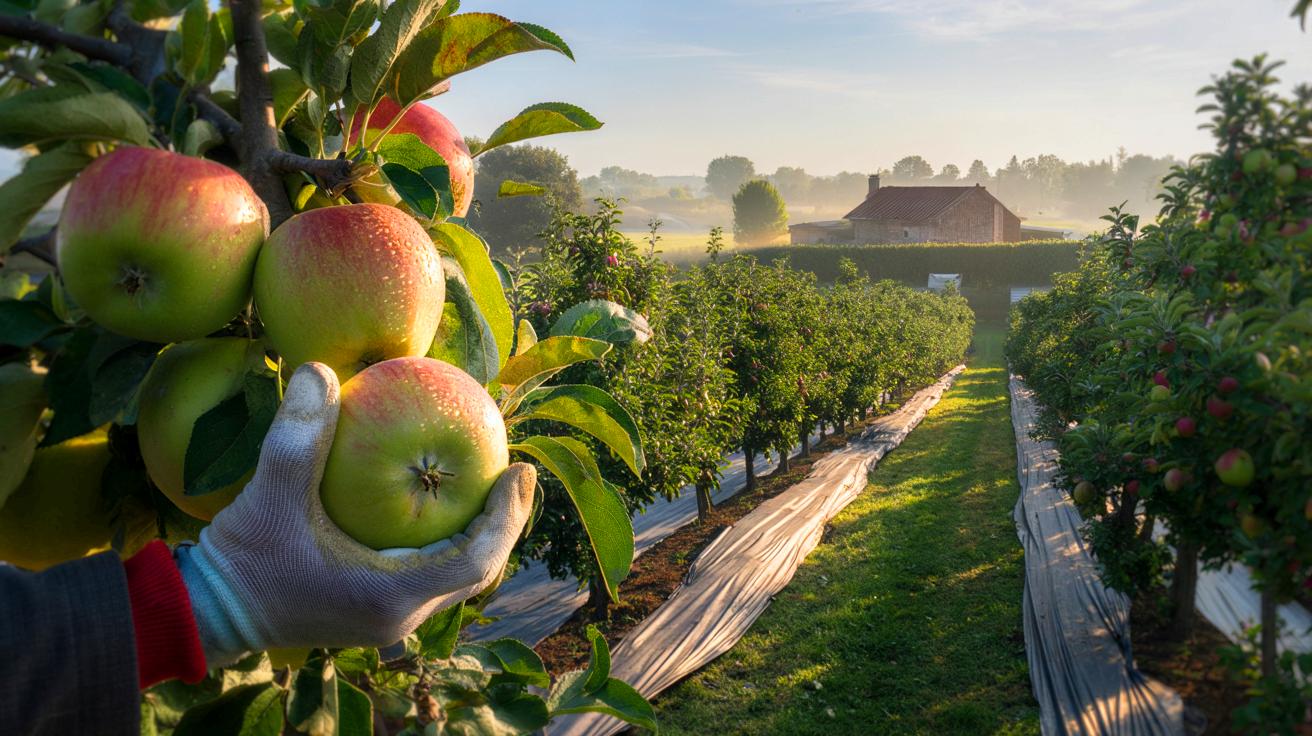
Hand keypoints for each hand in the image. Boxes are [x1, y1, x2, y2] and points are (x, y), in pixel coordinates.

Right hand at [175, 363, 534, 667]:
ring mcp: (388, 619)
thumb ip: (296, 435)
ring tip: (489, 480)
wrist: (208, 612)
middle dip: (503, 522)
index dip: (507, 516)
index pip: (476, 560)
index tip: (521, 470)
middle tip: (517, 470)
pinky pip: (429, 574)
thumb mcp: (269, 493)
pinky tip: (438, 497)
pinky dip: (444, 538)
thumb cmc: (243, 559)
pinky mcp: (374, 611)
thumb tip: (318, 370)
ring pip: (455, 575)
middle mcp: (400, 617)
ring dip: (476, 532)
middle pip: (477, 570)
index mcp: (390, 597)